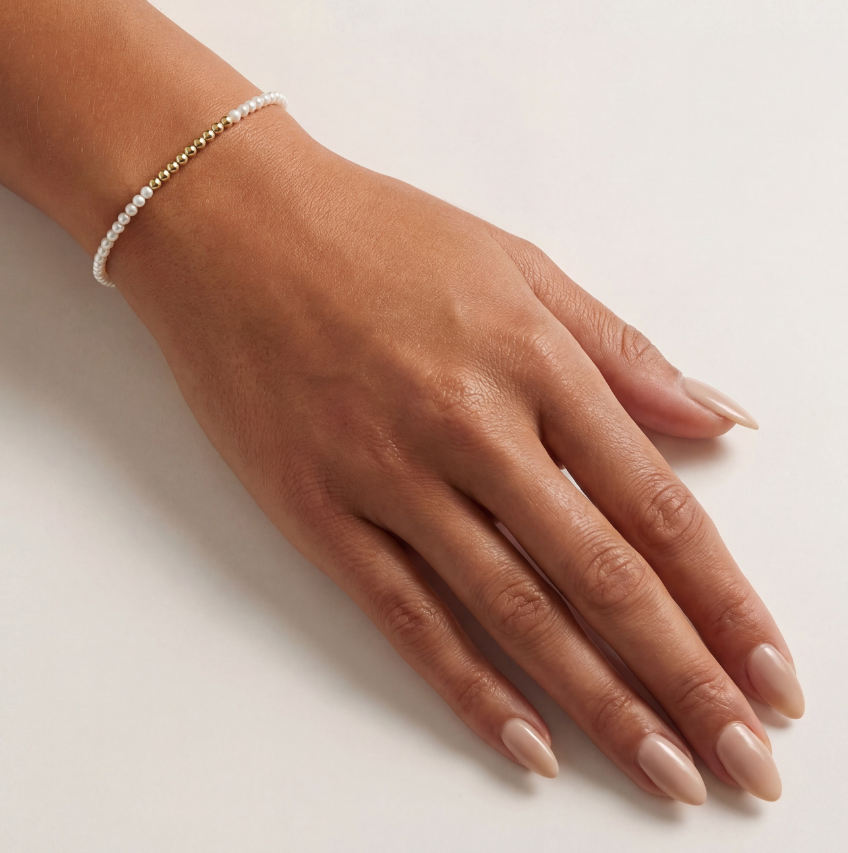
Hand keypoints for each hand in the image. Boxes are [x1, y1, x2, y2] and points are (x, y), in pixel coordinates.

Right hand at [112, 107, 800, 803]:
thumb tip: (716, 419)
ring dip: (601, 705)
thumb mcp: (513, 262)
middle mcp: (469, 425)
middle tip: (744, 763)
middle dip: (685, 680)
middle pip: (600, 576)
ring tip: (665, 773)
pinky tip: (528, 744)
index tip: (769, 669)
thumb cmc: (371, 232)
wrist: (230, 225)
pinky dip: (471, 689)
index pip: (654, 504)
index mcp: (529, 358)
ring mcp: (388, 474)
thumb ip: (618, 349)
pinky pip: (406, 616)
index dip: (723, 600)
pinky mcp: (318, 509)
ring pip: (513, 613)